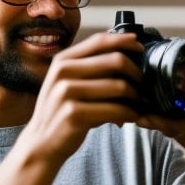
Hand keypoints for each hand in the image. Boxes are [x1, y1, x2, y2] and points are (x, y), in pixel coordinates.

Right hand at [21, 32, 144, 162]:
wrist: (41, 144)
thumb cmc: (62, 112)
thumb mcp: (67, 82)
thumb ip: (90, 67)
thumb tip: (128, 52)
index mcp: (63, 60)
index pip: (99, 41)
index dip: (124, 41)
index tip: (140, 48)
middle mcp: (63, 72)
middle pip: (115, 60)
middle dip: (137, 73)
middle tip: (144, 86)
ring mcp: (67, 92)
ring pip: (119, 86)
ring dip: (136, 96)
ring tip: (139, 104)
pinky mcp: (74, 114)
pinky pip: (115, 110)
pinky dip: (130, 114)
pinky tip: (132, 117)